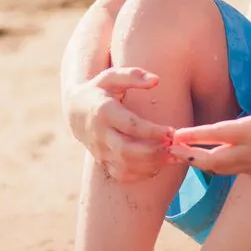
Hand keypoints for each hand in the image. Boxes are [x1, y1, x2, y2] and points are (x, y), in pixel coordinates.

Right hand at [65, 67, 176, 182]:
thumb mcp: (112, 76)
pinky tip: (158, 165)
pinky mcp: (103, 162)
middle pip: (127, 151)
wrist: (76, 112)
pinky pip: (122, 175)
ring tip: (173, 156)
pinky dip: (142, 174)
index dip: (152, 131)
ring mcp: (100, 151)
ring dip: (152, 165)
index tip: (172, 131)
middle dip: (154, 152)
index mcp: (104, 112)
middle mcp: (100, 135)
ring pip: (126, 166)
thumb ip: (133, 75)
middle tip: (175, 146)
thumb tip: (156, 80)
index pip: (130, 126)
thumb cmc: (99, 90)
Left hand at [168, 68, 250, 176]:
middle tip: (168, 151)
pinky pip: (235, 172)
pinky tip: (210, 162)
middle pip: (214, 160)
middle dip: (190, 156)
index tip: (175, 135)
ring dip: (201, 164)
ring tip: (182, 158)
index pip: (219, 135)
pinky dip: (218, 168)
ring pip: (223, 169)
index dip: (195, 136)